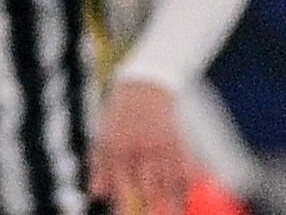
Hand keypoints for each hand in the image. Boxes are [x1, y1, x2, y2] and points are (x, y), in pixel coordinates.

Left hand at [92, 78, 191, 214]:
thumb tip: (97, 194)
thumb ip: (99, 168)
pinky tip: (188, 197)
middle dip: (155, 210)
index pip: (122, 190)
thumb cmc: (119, 115)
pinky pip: (185, 169)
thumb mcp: (103, 138)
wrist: (145, 84)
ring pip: (171, 184)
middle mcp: (141, 152)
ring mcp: (161, 148)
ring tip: (175, 214)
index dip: (125, 210)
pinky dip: (188, 184)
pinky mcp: (177, 142)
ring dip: (174, 204)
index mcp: (118, 153)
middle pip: (151, 192)